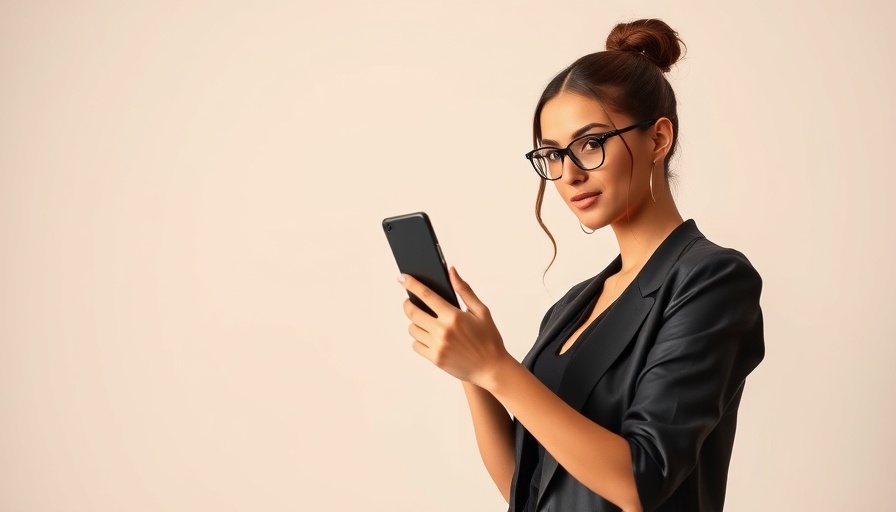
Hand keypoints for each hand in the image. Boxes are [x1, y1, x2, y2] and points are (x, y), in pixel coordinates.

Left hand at [398, 266, 511, 386]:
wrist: (491, 368)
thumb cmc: (489, 339)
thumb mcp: (481, 311)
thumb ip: (464, 290)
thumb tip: (451, 272)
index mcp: (454, 316)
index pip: (426, 295)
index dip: (411, 284)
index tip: (402, 277)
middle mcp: (443, 330)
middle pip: (413, 312)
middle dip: (408, 304)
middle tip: (409, 302)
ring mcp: (437, 346)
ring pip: (412, 329)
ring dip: (415, 323)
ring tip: (425, 322)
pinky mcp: (435, 359)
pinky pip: (416, 345)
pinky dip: (419, 340)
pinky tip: (429, 337)